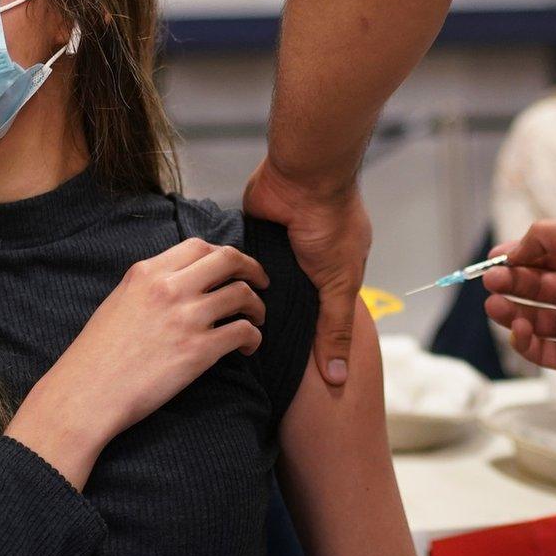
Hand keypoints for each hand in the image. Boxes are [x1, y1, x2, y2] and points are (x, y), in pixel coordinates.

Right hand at [8, 237, 268, 487]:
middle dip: (252, 268)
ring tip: (256, 319)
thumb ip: (150, 286)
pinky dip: (253, 337)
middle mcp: (169, 288)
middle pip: (229, 259)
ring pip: (242, 294)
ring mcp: (186, 318)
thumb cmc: (95, 356)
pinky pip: (243, 332)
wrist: (85, 395)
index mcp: (146, 272)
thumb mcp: (118, 302)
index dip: (223, 253)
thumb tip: (183, 281)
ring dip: (257, 306)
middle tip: (261, 282)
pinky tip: (248, 347)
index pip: (198, 245)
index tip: (233, 266)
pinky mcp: (198, 350)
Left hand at [243, 158, 369, 386]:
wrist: (302, 176)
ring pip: (261, 288)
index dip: (304, 340)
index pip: (319, 316)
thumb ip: (335, 329)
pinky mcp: (253, 238)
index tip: (284, 371)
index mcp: (335, 271)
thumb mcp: (339, 284)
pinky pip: (240, 267)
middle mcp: (306, 262)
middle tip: (249, 359)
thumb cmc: (330, 224)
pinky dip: (233, 280)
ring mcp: (278, 249)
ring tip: (226, 337)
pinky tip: (216, 304)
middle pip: (287, 304)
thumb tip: (338, 379)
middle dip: (273, 324)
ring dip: (249, 303)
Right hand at [481, 219, 555, 383]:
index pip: (540, 261)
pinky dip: (522, 340)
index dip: (516, 259)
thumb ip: (545, 235)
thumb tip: (515, 249)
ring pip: (530, 319)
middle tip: (491, 281)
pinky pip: (538, 350)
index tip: (494, 260)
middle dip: (508, 283)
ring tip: (495, 304)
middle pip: (531, 288)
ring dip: (508, 310)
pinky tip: (518, 327)